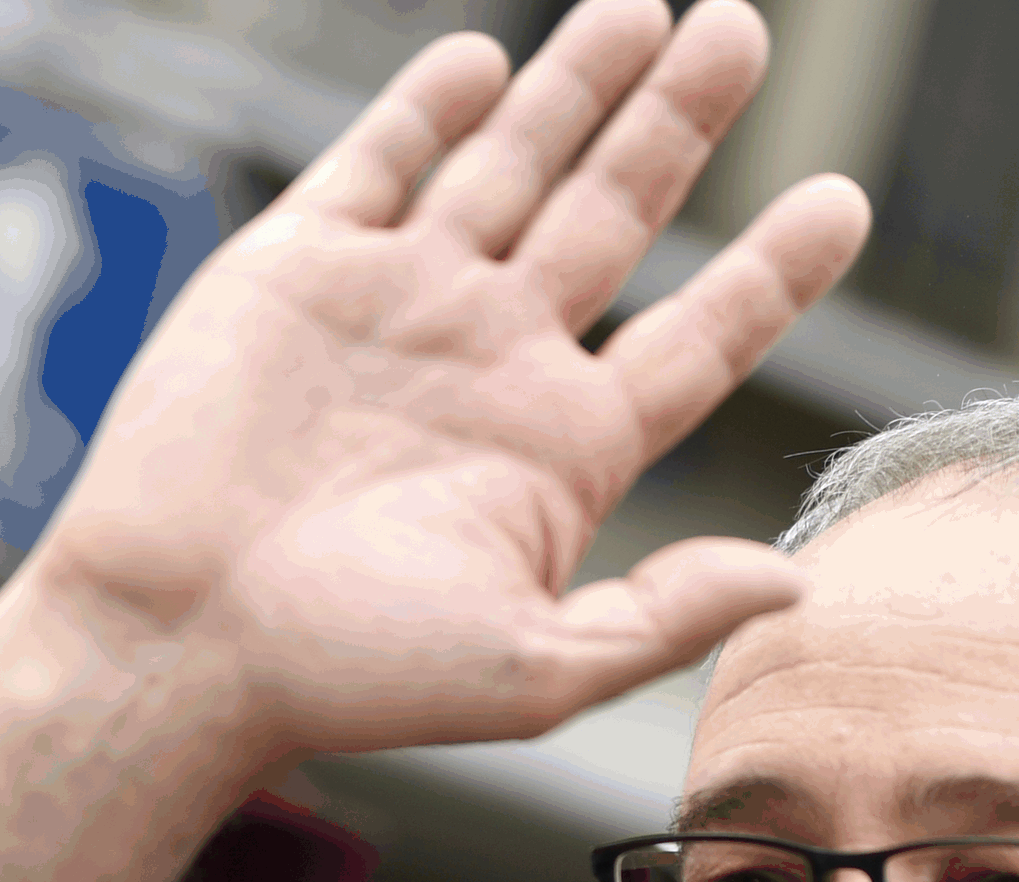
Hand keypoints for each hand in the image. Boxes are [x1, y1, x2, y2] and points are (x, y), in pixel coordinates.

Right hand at [0, 0, 869, 881]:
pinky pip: (383, 161)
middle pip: (617, 214)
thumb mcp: (536, 668)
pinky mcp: (299, 267)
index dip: (771, 270)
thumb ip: (663, 616)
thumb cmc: (348, 678)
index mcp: (564, 448)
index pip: (698, 337)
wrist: (175, 641)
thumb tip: (794, 580)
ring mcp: (399, 303)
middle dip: (678, 121)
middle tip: (743, 31)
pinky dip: (434, 105)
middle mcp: (494, 361)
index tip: (843, 201)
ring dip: (578, 85)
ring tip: (652, 9)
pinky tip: (492, 60)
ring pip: (514, 165)